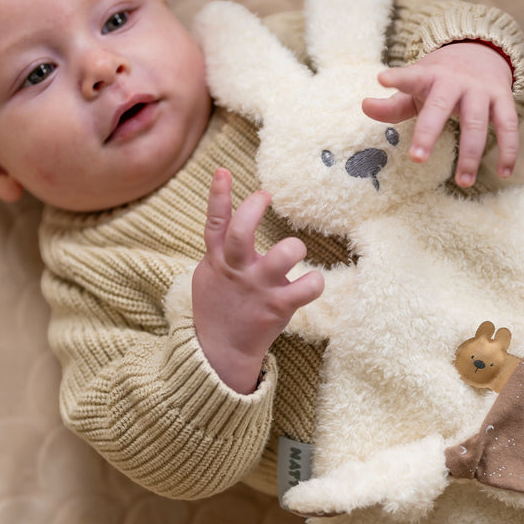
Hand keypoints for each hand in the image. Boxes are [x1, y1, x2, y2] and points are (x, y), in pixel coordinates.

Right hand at [192, 168, 323, 393]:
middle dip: (254, 209)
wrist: (220, 351)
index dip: (218, 196)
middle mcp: (237, 271)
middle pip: (241, 233)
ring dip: (294, 247)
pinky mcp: (277, 307)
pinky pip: (306, 288)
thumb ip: (217, 251)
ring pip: (280, 257)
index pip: (215, 224)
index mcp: (217, 261)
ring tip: (296, 249)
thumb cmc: (218, 308)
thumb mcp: (208, 276)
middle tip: (265, 195)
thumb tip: (225, 223)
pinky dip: (315, 282)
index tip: (223, 171)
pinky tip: (314, 282)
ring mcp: (257, 289)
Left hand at [362, 42, 517, 186]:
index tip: (382, 78)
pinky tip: (504, 173)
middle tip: (416, 159)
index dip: (397, 78)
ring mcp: (481, 90)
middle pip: (442, 107)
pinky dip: (509, 150)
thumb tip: (364, 105)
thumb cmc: (438, 79)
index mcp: (429, 77)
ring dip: (471, 154)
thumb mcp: (415, 87)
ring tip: (463, 182)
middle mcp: (456, 81)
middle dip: (429, 133)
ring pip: (477, 123)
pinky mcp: (504, 99)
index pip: (411, 77)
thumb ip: (392, 104)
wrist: (481, 51)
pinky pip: (508, 126)